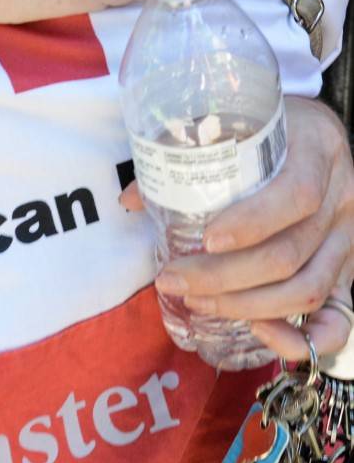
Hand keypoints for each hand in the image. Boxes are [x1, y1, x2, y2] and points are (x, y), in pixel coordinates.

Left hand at [121, 97, 353, 360]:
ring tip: (198, 302)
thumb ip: (186, 157)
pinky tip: (263, 334)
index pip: (295, 194)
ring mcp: (348, 236)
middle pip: (291, 252)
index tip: (206, 239)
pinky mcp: (349, 267)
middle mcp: (342, 197)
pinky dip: (304, 336)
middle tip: (175, 280)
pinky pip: (339, 315)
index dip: (252, 223)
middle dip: (226, 277)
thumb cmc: (267, 127)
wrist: (314, 130)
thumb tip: (131, 198)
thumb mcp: (236, 126)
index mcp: (316, 149)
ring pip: (309, 288)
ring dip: (248, 306)